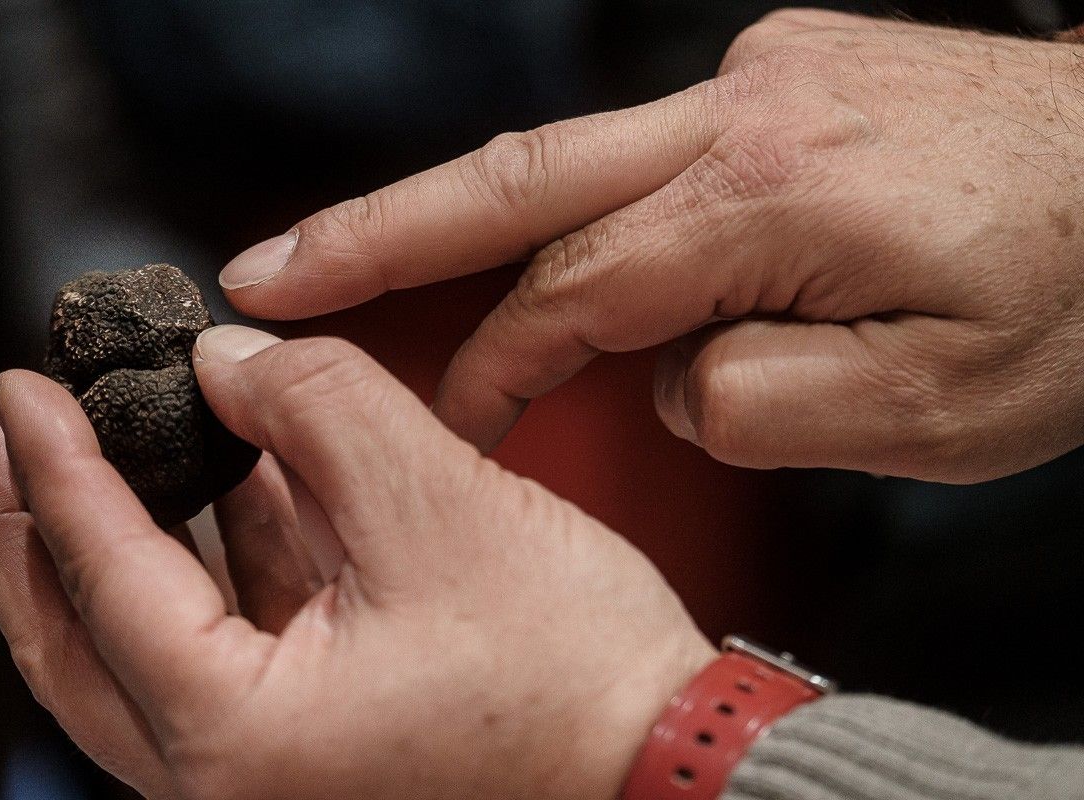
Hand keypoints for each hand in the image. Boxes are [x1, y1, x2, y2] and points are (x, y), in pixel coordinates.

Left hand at [0, 326, 713, 799]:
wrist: (665, 766)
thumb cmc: (575, 676)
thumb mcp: (438, 504)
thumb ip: (317, 406)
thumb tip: (226, 362)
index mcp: (237, 742)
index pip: (100, 578)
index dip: (53, 466)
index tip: (17, 385)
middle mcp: (229, 785)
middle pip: (73, 642)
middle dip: (29, 523)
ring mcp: (268, 774)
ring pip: (142, 649)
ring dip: (124, 536)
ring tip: (97, 442)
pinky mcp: (315, 748)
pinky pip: (224, 651)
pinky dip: (213, 565)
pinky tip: (222, 489)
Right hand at [220, 10, 1083, 482]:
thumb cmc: (1080, 293)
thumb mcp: (932, 413)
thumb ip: (754, 405)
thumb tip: (660, 373)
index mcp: (771, 199)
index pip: (572, 294)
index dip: (490, 366)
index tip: (441, 423)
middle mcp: (744, 111)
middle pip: (512, 179)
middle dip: (373, 229)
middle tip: (266, 266)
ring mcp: (757, 76)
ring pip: (568, 163)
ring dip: (460, 215)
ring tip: (359, 253)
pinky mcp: (775, 73)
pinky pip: (646, 158)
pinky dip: (590, 218)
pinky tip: (574, 265)